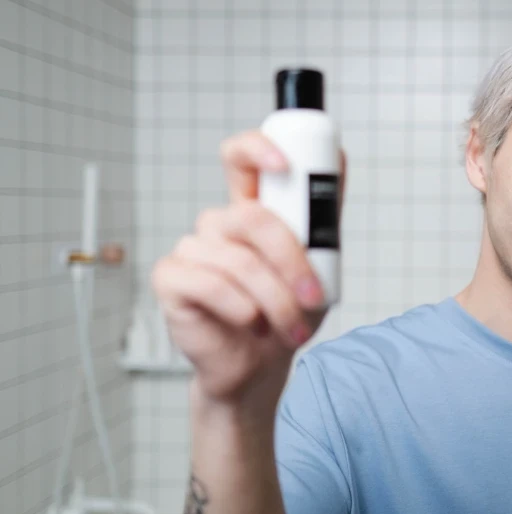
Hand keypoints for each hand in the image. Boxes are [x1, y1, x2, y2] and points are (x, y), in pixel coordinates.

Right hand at [152, 130, 346, 415]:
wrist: (259, 365)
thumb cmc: (287, 310)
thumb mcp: (317, 264)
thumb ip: (322, 218)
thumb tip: (338, 162)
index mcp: (251, 208)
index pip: (240, 157)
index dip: (257, 149)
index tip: (284, 166)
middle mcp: (219, 223)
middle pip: (252, 217)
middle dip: (291, 261)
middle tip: (314, 297)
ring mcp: (192, 248)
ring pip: (239, 261)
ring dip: (275, 300)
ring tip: (292, 329)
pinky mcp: (171, 278)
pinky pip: (210, 284)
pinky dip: (241, 308)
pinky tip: (251, 324)